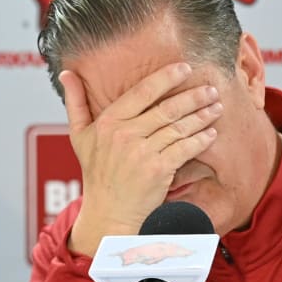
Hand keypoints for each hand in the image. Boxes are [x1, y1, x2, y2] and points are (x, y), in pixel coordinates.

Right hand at [60, 63, 222, 255]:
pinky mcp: (158, 170)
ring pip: (178, 128)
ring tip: (216, 107)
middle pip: (167, 109)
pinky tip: (211, 133)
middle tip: (211, 89)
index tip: (185, 68)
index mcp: (108, 122)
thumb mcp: (79, 136)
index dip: (166, 78)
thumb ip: (75, 102)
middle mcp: (124, 135)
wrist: (108, 213)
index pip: (142, 92)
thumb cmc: (96, 173)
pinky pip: (184, 149)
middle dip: (193, 97)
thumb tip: (66, 73)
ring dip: (201, 116)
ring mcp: (142, 153)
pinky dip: (200, 140)